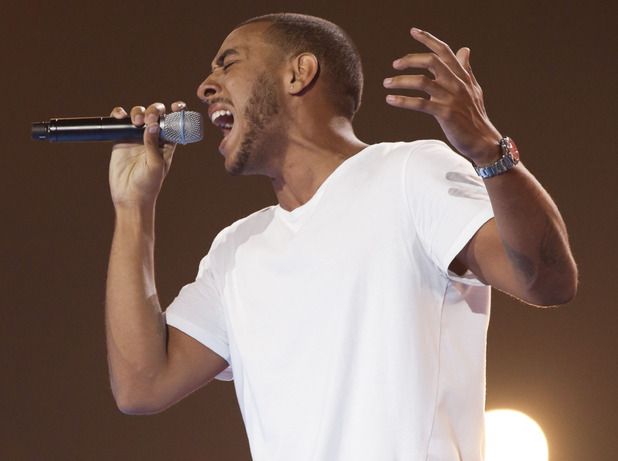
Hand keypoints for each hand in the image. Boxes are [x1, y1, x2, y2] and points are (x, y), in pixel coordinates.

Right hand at [109, 101, 185, 209]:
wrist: (129, 196)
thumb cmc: (149, 184)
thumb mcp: (155, 164)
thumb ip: (153, 144)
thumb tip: (153, 124)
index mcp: (168, 142)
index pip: (174, 122)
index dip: (176, 111)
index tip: (176, 107)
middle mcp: (153, 137)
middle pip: (155, 114)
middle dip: (154, 111)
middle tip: (149, 120)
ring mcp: (137, 137)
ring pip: (139, 114)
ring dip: (138, 112)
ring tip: (137, 122)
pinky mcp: (121, 139)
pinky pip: (120, 121)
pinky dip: (119, 114)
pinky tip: (120, 116)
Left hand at [384, 28, 501, 164]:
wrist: (482, 140)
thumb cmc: (475, 116)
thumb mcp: (473, 89)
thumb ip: (465, 69)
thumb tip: (464, 49)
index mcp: (462, 76)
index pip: (444, 52)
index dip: (428, 39)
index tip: (413, 31)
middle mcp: (457, 84)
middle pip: (432, 61)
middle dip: (411, 59)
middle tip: (395, 65)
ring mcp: (451, 98)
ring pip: (422, 82)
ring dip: (401, 81)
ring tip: (386, 83)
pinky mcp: (445, 114)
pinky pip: (420, 104)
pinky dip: (402, 100)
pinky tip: (390, 99)